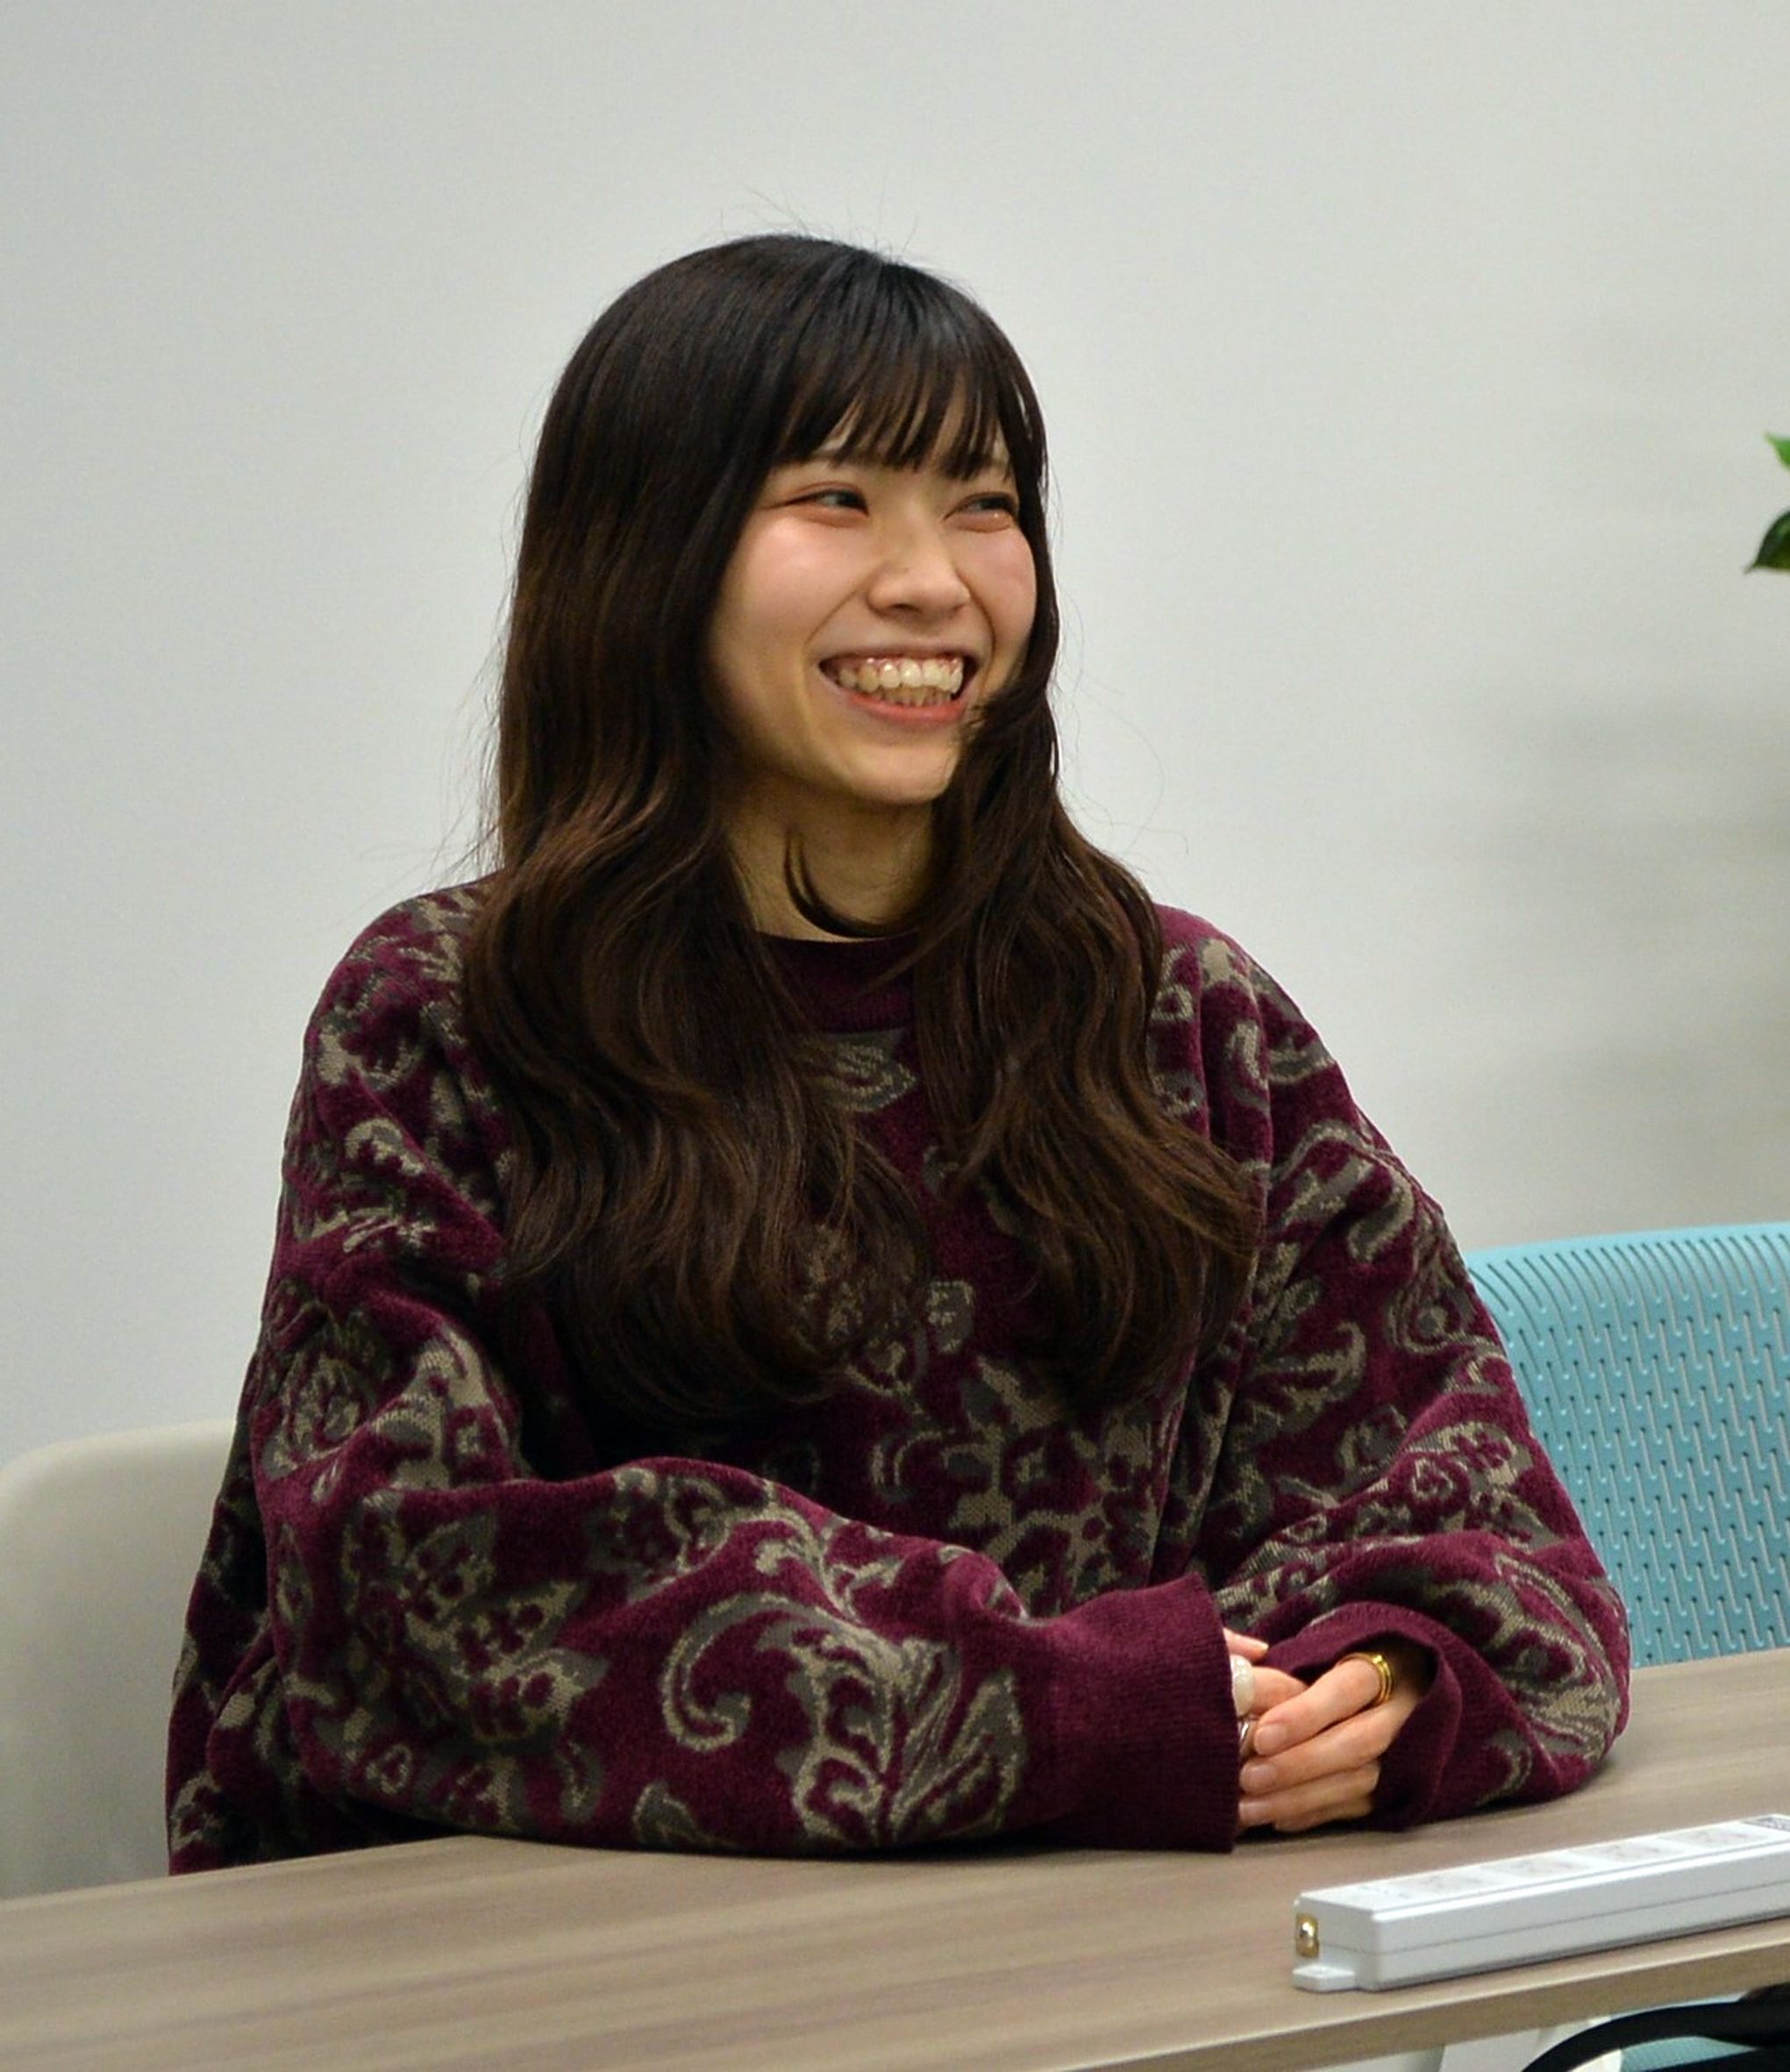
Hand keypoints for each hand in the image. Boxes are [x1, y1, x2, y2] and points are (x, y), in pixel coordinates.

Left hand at [1235, 1639, 1431, 1834]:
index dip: (1307, 1712)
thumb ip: (1271, 1673)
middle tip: (1250, 1777)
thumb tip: (1238, 1686)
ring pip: (1360, 1780)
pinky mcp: (1396, 1787)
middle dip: (1302, 1762)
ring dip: (1302, 1797)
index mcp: (1384, 1663)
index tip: (1263, 1735)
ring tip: (1251, 1807)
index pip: (1350, 1686)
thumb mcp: (1305, 1653)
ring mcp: (1404, 1751)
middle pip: (1360, 1740)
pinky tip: (1278, 1819)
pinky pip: (1359, 1807)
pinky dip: (1316, 1814)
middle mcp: (1401, 1709)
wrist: (1374, 1690)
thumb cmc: (1327, 1667)